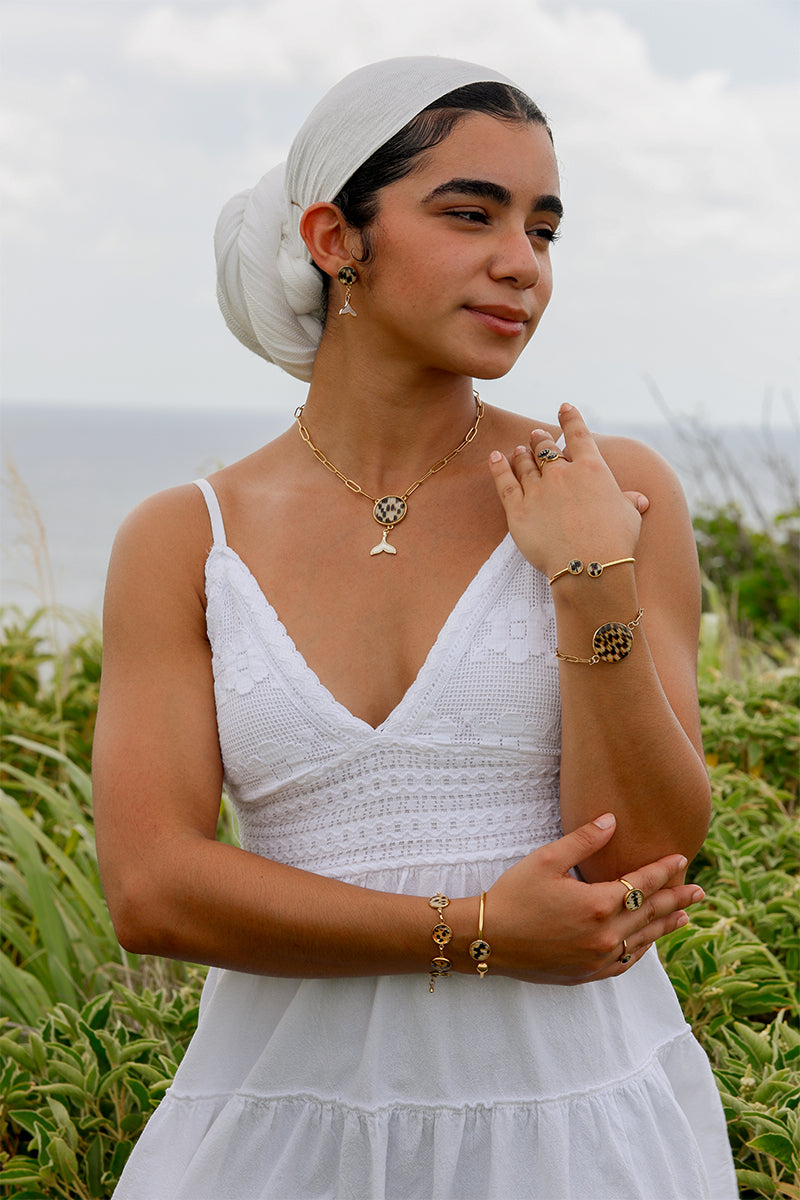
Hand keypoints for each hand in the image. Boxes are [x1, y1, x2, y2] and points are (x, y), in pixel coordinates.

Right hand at [482, 813, 702, 984]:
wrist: (488, 938)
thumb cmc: (514, 895)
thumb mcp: (546, 860)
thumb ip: (583, 840)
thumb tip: (612, 820)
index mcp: (597, 905)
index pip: (642, 885)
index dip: (663, 871)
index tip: (681, 859)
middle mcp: (605, 936)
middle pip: (651, 915)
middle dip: (677, 900)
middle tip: (700, 892)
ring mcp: (598, 959)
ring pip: (644, 942)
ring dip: (666, 927)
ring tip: (685, 916)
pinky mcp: (587, 974)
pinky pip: (626, 962)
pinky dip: (642, 950)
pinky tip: (649, 943)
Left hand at [488, 403, 646, 576]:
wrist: (588, 567)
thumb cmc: (615, 543)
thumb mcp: (630, 517)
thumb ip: (628, 503)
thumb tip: (639, 499)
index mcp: (592, 469)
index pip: (579, 435)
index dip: (570, 419)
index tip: (564, 407)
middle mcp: (562, 473)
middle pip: (546, 449)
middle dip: (541, 439)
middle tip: (536, 436)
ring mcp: (538, 490)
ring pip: (525, 464)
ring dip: (522, 454)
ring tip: (519, 449)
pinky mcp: (518, 510)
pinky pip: (505, 482)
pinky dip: (498, 467)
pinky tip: (495, 457)